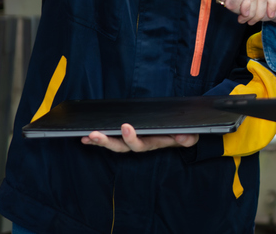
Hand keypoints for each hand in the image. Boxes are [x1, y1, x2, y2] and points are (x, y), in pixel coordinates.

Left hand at [82, 124, 198, 152]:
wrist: (180, 132)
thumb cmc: (183, 134)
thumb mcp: (190, 136)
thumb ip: (188, 138)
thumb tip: (182, 137)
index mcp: (153, 144)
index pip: (140, 144)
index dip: (131, 138)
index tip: (125, 127)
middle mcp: (140, 144)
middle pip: (121, 147)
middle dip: (107, 141)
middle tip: (95, 134)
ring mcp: (132, 141)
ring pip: (114, 144)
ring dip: (100, 141)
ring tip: (87, 136)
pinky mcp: (126, 136)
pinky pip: (111, 139)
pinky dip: (98, 139)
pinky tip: (85, 137)